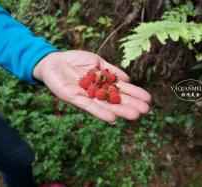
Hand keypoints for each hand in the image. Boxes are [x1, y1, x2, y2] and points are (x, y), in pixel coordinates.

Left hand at [33, 50, 150, 121]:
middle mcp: (97, 92)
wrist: (54, 61)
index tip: (148, 99)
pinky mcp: (73, 98)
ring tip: (134, 116)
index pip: (121, 89)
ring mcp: (86, 96)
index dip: (134, 93)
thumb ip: (110, 70)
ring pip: (105, 105)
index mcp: (103, 83)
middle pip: (115, 99)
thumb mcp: (96, 61)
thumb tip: (128, 79)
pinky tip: (112, 118)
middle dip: (130, 104)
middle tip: (145, 111)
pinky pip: (88, 106)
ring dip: (119, 111)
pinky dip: (100, 112)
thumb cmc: (75, 60)